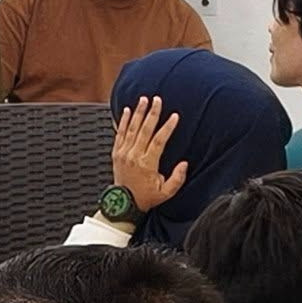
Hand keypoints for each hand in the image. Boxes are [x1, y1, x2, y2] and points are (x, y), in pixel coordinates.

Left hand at [111, 95, 186, 212]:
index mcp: (147, 164)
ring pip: (132, 129)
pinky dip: (124, 121)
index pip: (159, 141)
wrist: (123, 203)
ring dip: (138, 113)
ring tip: (143, 100)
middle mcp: (134, 156)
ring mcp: (123, 153)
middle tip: (157, 100)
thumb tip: (185, 163)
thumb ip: (177, 178)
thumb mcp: (166, 192)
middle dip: (152, 113)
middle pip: (145, 130)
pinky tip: (127, 111)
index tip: (174, 116)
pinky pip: (120, 134)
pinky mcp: (116, 153)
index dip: (167, 127)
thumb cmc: (146, 197)